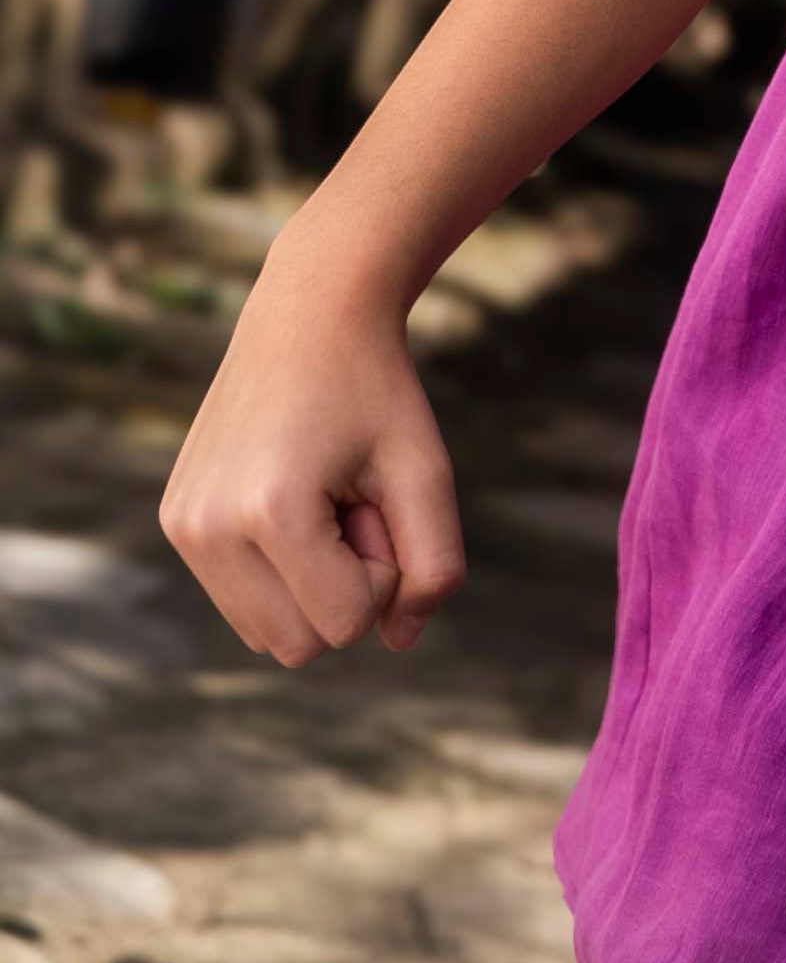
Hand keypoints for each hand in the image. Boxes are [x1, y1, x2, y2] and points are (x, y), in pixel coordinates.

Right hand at [160, 250, 465, 666]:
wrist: (309, 316)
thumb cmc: (377, 391)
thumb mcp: (425, 472)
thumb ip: (432, 568)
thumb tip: (400, 642)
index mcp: (268, 512)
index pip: (346, 625)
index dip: (385, 574)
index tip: (379, 502)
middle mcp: (207, 526)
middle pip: (300, 646)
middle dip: (347, 588)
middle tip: (353, 504)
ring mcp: (182, 526)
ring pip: (266, 635)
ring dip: (313, 584)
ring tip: (323, 501)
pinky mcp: (176, 521)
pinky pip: (242, 602)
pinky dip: (281, 572)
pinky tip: (293, 501)